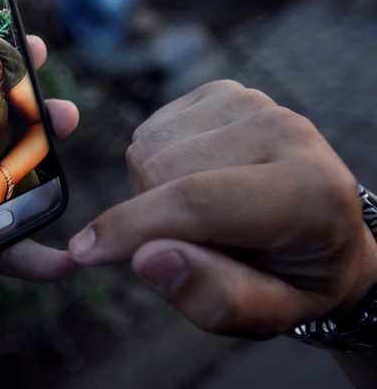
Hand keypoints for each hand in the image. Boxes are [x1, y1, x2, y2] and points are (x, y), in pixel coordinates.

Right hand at [69, 80, 376, 337]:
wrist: (322, 228)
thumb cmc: (293, 277)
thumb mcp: (271, 314)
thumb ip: (216, 298)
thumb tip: (147, 258)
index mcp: (311, 193)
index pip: (200, 200)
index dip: (133, 226)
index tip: (84, 253)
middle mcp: (286, 131)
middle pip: (163, 172)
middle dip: (150, 220)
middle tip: (192, 247)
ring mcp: (253, 103)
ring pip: (149, 150)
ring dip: (150, 194)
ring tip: (197, 219)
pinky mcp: (223, 93)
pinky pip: (149, 133)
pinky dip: (154, 168)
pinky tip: (192, 183)